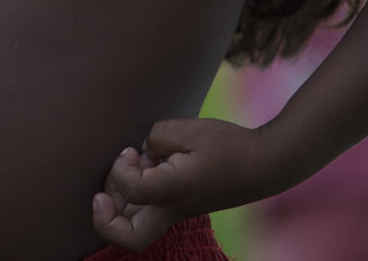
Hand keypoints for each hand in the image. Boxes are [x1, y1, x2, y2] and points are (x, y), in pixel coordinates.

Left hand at [90, 118, 271, 252]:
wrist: (262, 166)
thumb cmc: (230, 147)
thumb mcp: (192, 130)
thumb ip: (158, 137)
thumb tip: (142, 151)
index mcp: (174, 191)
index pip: (132, 192)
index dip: (121, 170)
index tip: (131, 151)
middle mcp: (170, 209)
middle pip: (127, 238)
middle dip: (105, 218)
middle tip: (106, 189)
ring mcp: (173, 211)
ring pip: (131, 228)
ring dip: (116, 204)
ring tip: (125, 169)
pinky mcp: (176, 205)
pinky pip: (143, 212)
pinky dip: (131, 197)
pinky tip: (140, 167)